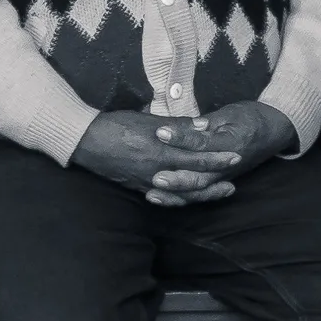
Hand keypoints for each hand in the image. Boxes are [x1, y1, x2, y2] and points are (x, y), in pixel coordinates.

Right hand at [71, 110, 242, 207]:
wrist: (85, 142)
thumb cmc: (116, 126)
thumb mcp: (149, 121)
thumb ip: (178, 125)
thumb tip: (204, 127)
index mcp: (162, 151)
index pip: (197, 157)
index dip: (217, 158)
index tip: (235, 155)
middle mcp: (158, 171)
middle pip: (194, 180)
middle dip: (215, 181)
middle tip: (234, 182)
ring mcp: (149, 183)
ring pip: (182, 194)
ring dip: (202, 194)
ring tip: (219, 192)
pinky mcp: (139, 188)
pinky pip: (165, 198)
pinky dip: (180, 199)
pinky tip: (189, 198)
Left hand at [156, 102, 298, 186]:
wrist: (274, 130)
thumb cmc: (251, 117)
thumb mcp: (231, 113)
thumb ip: (209, 122)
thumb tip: (190, 125)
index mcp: (231, 144)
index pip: (203, 144)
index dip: (181, 139)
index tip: (160, 132)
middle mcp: (228, 166)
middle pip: (200, 177)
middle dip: (177, 179)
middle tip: (155, 176)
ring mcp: (223, 176)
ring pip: (198, 190)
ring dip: (175, 193)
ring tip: (152, 192)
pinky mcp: (219, 181)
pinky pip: (198, 194)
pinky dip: (179, 198)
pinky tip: (159, 198)